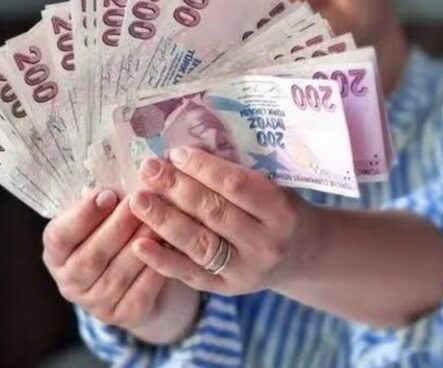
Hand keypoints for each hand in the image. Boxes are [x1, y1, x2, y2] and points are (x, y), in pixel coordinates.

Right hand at [42, 189, 168, 329]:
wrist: (134, 281)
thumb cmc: (114, 235)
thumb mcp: (100, 218)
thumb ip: (103, 201)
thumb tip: (123, 169)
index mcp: (56, 253)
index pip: (60, 236)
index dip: (82, 216)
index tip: (107, 193)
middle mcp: (70, 282)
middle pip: (92, 256)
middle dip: (118, 226)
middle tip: (141, 201)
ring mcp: (96, 303)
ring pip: (119, 273)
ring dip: (141, 244)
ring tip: (160, 219)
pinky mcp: (124, 315)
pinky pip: (141, 290)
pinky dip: (156, 267)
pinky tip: (170, 246)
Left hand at [127, 147, 318, 295]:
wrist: (303, 254)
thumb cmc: (279, 210)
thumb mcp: (274, 187)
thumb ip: (236, 176)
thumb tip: (182, 155)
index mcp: (281, 211)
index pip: (236, 186)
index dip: (203, 168)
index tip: (175, 153)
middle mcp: (265, 243)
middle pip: (214, 213)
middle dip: (177, 189)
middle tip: (148, 169)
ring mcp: (246, 270)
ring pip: (200, 244)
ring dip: (165, 220)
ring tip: (139, 200)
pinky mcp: (228, 289)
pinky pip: (191, 275)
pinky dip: (163, 260)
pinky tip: (139, 244)